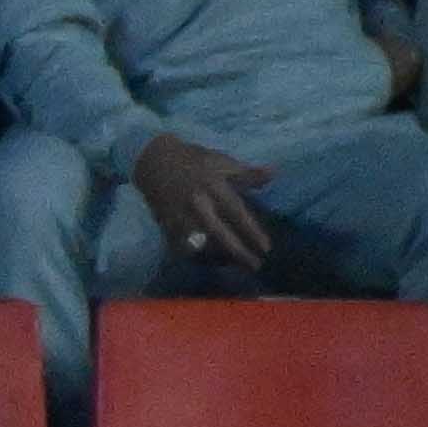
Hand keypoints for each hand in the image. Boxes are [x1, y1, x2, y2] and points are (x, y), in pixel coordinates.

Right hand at [130, 133, 285, 272]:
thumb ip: (247, 173)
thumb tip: (273, 174)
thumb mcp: (221, 161)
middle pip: (219, 234)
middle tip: (256, 266)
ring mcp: (180, 216)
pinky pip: (183, 247)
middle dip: (238, 252)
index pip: (236, 213)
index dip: (252, 232)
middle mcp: (197, 204)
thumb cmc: (193, 160)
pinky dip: (198, 256)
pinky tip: (210, 262)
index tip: (266, 248)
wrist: (154, 161)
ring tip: (236, 266)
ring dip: (219, 258)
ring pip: (201, 244)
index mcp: (213, 186)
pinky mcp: (166, 224)